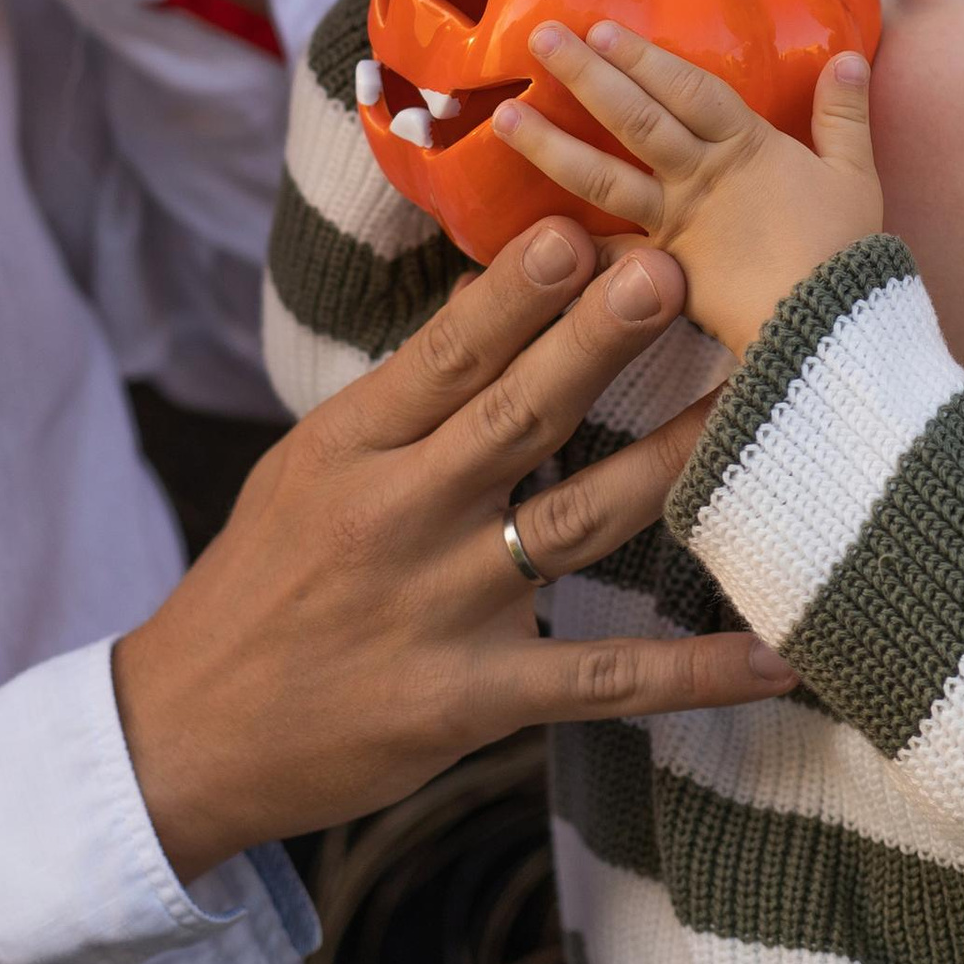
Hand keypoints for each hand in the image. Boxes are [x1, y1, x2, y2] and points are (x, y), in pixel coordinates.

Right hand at [112, 218, 791, 878]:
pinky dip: (692, 671)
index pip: (443, 355)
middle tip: (674, 272)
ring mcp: (438, 609)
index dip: (514, 294)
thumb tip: (493, 300)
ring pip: (577, 523)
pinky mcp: (470, 700)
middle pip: (516, 417)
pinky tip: (774, 655)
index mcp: (347, 448)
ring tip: (757, 410)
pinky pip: (601, 681)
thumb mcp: (307, 468)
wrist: (189, 733)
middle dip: (599, 343)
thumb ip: (403, 399)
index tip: (578, 231)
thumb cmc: (264, 581)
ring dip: (672, 462)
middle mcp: (396, 517)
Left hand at [495, 30, 880, 357]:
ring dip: (551, 145)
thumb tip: (849, 57)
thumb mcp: (855, 175)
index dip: (644, 58)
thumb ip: (844, 115)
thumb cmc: (846, 251)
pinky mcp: (662, 271)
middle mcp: (701, 178)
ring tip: (504, 117)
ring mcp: (675, 225)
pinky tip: (522, 228)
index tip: (601, 28)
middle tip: (540, 38)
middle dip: (588, 76)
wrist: (831, 329)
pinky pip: (608, 251)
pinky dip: (567, 241)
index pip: (687, 90)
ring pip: (604, 179)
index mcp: (747, 148)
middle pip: (636, 120)